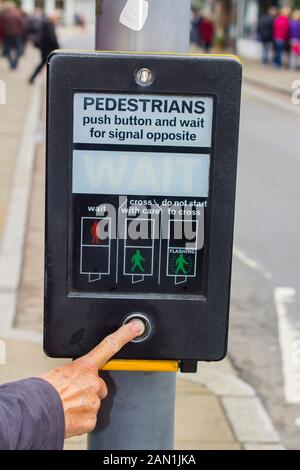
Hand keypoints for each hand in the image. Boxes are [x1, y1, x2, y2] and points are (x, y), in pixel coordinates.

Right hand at [40, 321, 144, 437]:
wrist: (34, 413)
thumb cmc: (41, 392)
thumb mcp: (57, 373)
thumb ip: (73, 374)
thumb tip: (72, 380)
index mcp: (84, 367)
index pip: (109, 346)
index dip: (124, 335)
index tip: (136, 327)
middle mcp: (92, 383)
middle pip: (99, 386)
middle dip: (89, 390)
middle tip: (71, 394)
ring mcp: (93, 401)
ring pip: (93, 403)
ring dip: (82, 405)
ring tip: (65, 406)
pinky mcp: (91, 419)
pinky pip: (90, 418)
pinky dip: (80, 419)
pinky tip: (68, 416)